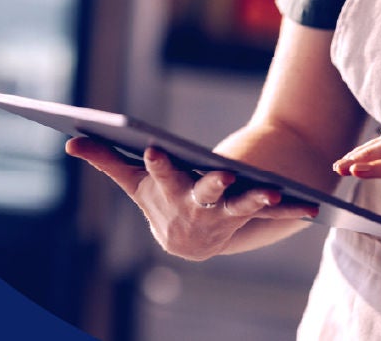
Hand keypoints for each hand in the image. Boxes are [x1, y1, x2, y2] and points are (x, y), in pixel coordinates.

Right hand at [67, 137, 316, 260]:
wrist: (191, 239)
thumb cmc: (161, 197)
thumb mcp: (136, 180)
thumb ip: (106, 159)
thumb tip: (70, 140)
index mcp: (167, 192)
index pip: (159, 174)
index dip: (157, 162)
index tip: (154, 148)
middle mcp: (196, 207)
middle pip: (202, 192)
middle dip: (211, 184)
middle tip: (224, 173)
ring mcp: (225, 215)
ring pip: (241, 205)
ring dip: (256, 200)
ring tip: (273, 192)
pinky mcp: (250, 215)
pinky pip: (271, 212)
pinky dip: (289, 210)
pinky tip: (310, 208)